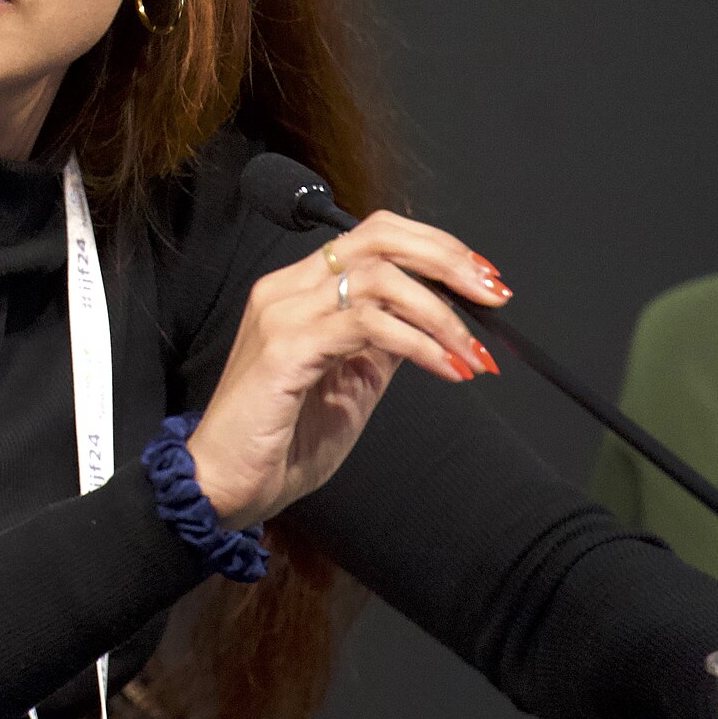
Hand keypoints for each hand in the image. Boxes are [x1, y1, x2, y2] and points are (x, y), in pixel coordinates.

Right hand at [188, 212, 510, 528]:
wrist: (224, 483)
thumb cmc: (279, 439)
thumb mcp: (348, 383)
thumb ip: (379, 345)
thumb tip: (430, 322)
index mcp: (299, 290)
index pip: (373, 235)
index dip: (434, 247)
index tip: (480, 279)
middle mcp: (287, 289)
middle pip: (378, 237)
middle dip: (446, 259)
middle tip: (492, 294)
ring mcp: (284, 314)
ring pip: (378, 278)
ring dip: (440, 314)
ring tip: (472, 354)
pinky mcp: (286, 349)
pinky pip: (367, 326)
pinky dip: (417, 343)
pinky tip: (445, 368)